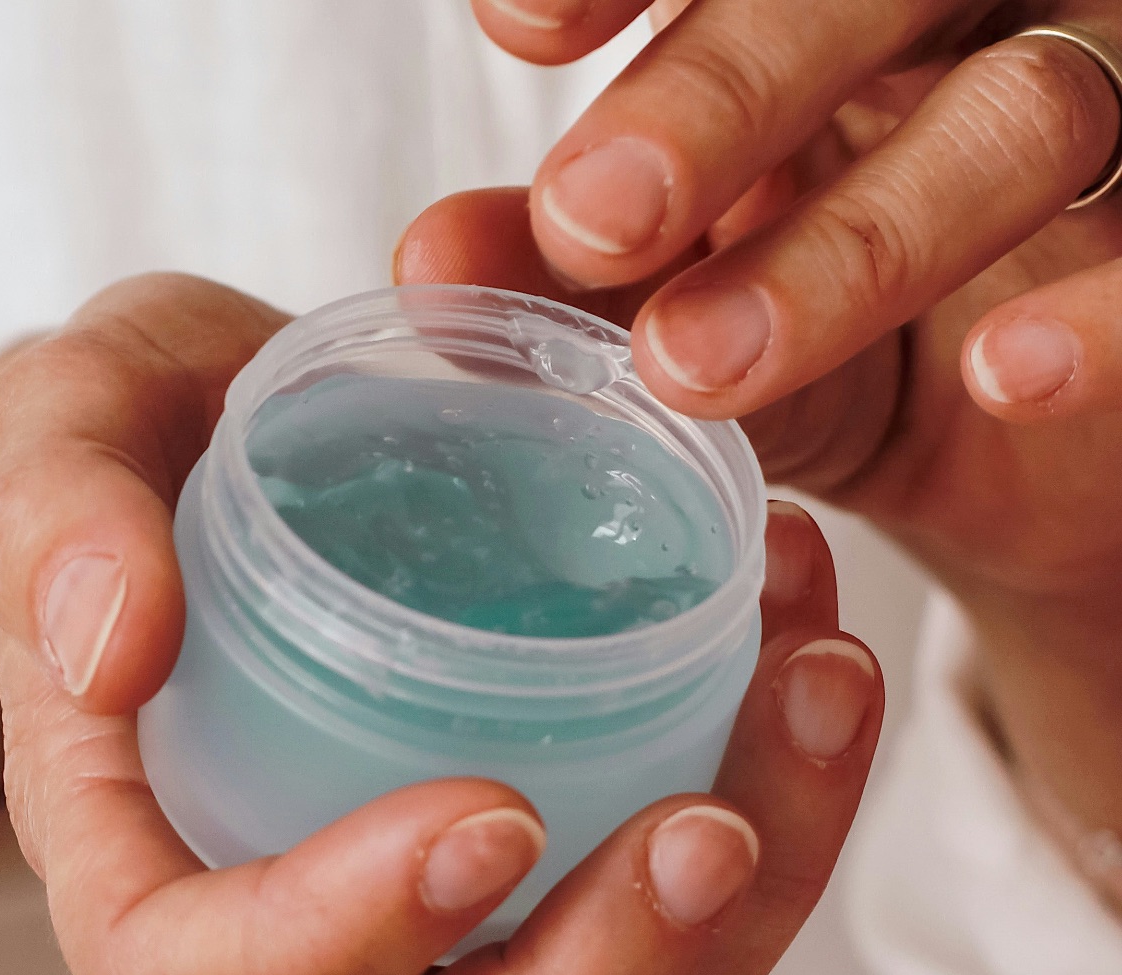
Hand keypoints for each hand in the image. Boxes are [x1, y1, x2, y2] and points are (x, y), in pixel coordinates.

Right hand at [0, 272, 883, 974]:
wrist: (202, 441)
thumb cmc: (109, 452)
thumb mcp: (51, 436)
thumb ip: (58, 522)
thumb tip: (117, 641)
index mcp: (126, 861)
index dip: (341, 946)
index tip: (491, 811)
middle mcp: (270, 950)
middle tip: (709, 825)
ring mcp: (408, 938)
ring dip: (725, 928)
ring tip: (811, 692)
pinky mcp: (519, 889)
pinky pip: (656, 944)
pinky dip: (773, 833)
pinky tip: (811, 663)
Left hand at [411, 0, 1121, 859]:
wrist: (1035, 423)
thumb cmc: (840, 324)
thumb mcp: (698, 293)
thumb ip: (576, 275)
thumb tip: (429, 263)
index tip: (517, 25)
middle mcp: (975, 4)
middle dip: (721, 91)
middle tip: (590, 215)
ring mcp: (1106, 84)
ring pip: (1027, 108)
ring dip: (859, 238)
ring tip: (699, 359)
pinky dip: (1104, 312)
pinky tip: (1004, 376)